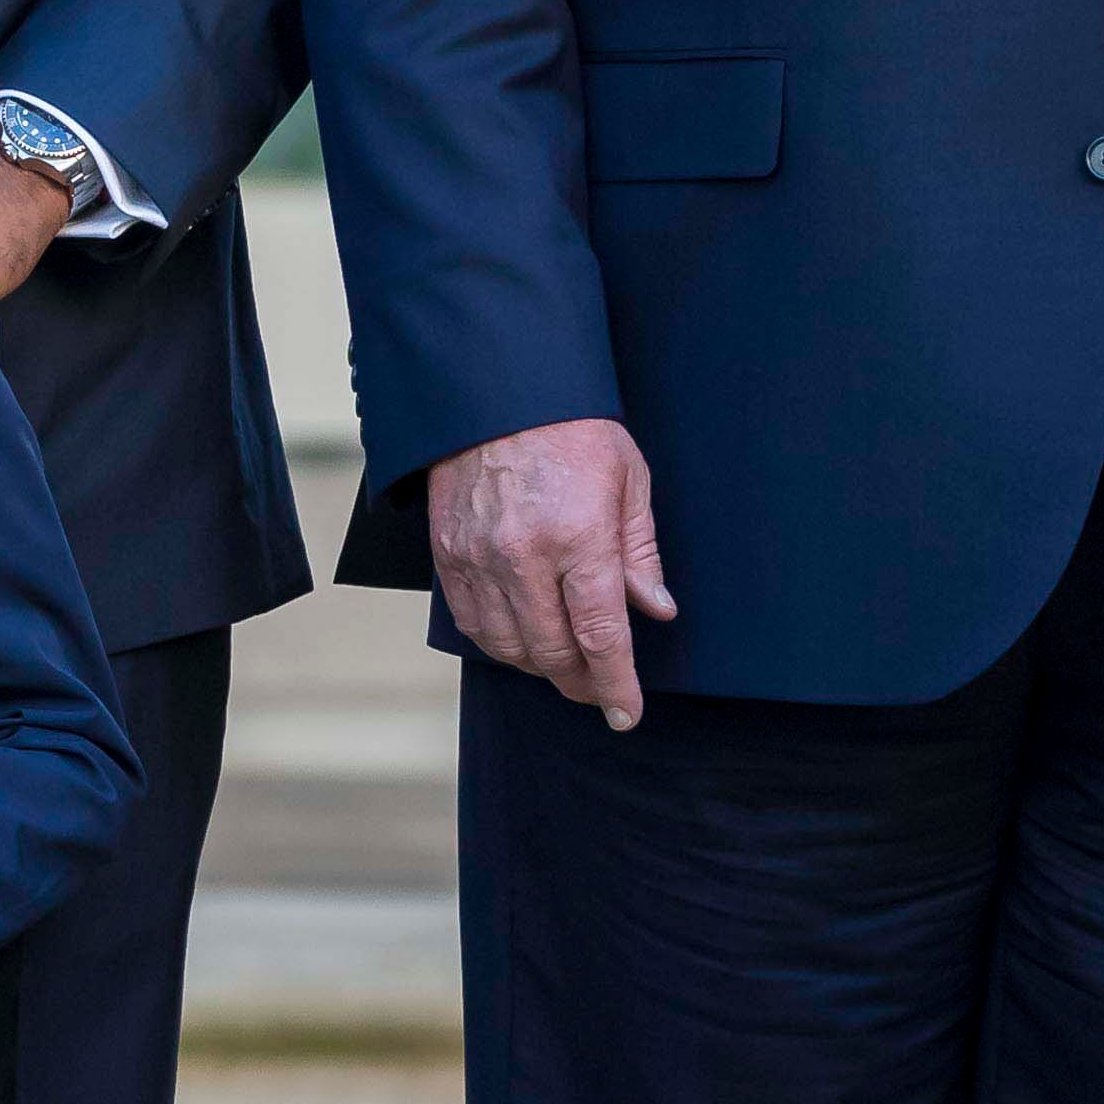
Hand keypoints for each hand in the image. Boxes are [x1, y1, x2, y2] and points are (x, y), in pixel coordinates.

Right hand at [426, 418, 678, 730]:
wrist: (494, 391)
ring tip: (562, 664)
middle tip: (599, 689)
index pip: (601, 636)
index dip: (617, 684)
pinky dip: (499, 643)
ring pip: (508, 647)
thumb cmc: (570, 428)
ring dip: (540, 667)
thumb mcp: (628, 480)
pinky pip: (472, 623)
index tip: (627, 712)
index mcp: (579, 537)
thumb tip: (655, 610)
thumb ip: (640, 552)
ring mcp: (479, 558)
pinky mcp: (448, 555)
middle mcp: (524, 557)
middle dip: (581, 682)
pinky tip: (520, 639)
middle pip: (552, 652)